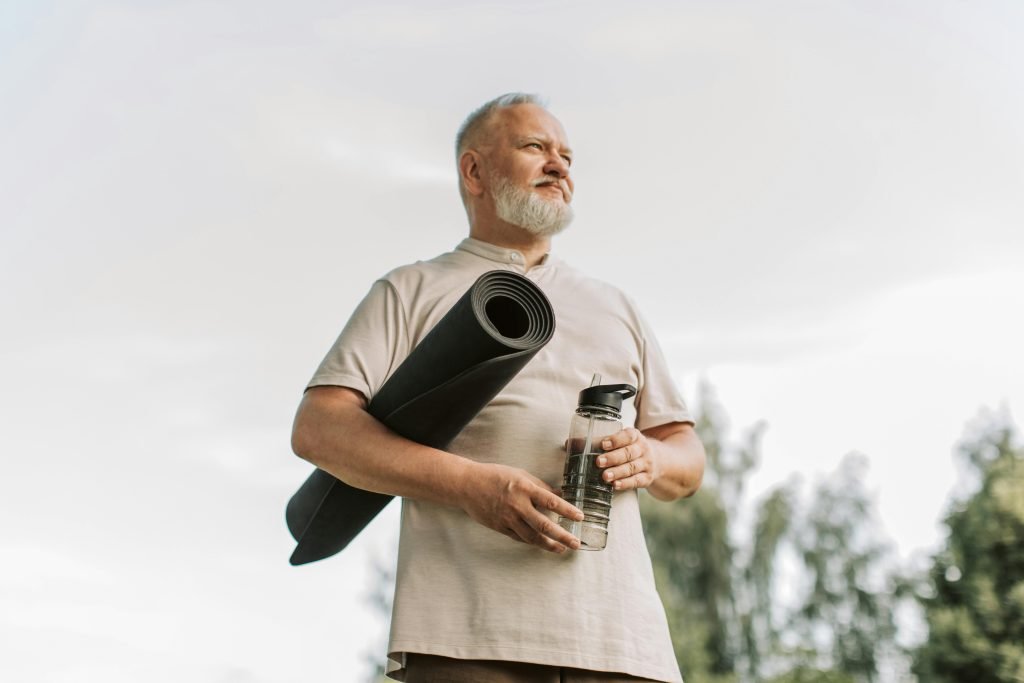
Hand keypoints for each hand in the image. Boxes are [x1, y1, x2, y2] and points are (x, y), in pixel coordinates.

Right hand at [460, 462, 582, 552]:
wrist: (468, 485)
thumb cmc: (495, 476)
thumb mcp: (520, 475)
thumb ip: (539, 486)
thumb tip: (559, 494)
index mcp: (524, 488)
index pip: (551, 502)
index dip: (567, 510)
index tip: (580, 517)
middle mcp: (517, 505)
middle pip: (544, 525)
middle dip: (562, 536)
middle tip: (575, 543)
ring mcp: (508, 519)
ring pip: (532, 537)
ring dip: (549, 545)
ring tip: (561, 548)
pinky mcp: (500, 527)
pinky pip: (519, 538)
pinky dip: (532, 542)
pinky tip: (541, 544)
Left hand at [596, 427, 662, 491]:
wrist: (656, 459)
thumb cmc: (629, 448)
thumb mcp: (621, 440)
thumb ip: (599, 441)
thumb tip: (573, 443)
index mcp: (635, 436)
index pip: (627, 436)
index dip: (615, 440)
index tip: (603, 444)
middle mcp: (642, 448)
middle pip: (628, 453)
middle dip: (613, 458)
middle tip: (598, 462)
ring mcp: (646, 464)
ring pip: (632, 468)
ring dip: (617, 472)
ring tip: (604, 476)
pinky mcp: (647, 478)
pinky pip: (637, 481)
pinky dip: (625, 483)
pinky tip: (615, 485)